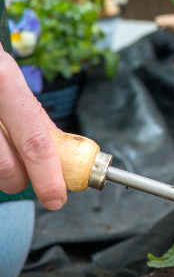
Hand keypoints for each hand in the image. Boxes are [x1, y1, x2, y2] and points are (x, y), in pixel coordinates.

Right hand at [0, 49, 65, 209]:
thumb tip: (64, 147)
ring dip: (0, 172)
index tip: (57, 197)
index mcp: (6, 80)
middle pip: (6, 166)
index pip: (35, 141)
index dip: (48, 176)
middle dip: (20, 181)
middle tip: (23, 177)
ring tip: (1, 153)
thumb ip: (33, 114)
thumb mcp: (8, 79)